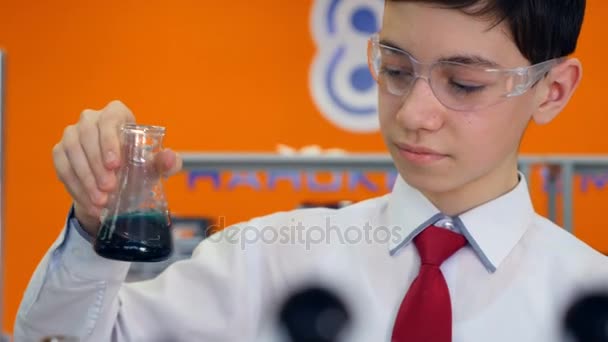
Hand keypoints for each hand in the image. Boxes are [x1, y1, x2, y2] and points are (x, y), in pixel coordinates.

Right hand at [52, 100, 181, 235]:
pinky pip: (62, 167)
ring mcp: (72, 134)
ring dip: (85, 178)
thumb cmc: (138, 167)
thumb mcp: (154, 167)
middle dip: (97, 164)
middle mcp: (91, 118)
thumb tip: (170, 158)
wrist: (117, 184)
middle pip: (88, 135)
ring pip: (72, 151)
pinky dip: (76, 187)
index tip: (115, 164)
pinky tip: (89, 202)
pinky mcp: (60, 151)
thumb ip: (166, 163)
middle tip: (109, 188)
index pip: (110, 119)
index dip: (110, 140)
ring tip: (100, 200)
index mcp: (117, 114)